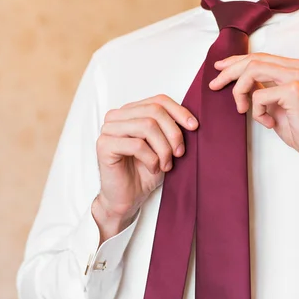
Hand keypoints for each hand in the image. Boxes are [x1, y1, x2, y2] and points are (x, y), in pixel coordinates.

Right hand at [92, 94, 197, 242]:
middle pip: (154, 111)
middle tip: (179, 153)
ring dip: (163, 148)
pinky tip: (153, 168)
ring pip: (147, 126)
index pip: (159, 100)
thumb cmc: (145, 171)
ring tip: (166, 164)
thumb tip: (192, 120)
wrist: (129, 198)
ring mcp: (108, 129)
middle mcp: (117, 116)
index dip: (179, 111)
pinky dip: (151, 158)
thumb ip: (171, 128)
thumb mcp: (164, 145)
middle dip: (173, 133)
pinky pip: (137, 145)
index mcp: (131, 111)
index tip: (194, 127)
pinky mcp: (104, 145)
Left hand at [209, 53, 298, 170]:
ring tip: (242, 109)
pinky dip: (256, 111)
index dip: (237, 61)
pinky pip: (259, 95)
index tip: (220, 69)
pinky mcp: (294, 90)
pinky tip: (268, 123)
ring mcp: (298, 76)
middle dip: (229, 72)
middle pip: (254, 60)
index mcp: (297, 67)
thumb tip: (238, 78)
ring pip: (253, 71)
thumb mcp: (276, 103)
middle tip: (215, 85)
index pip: (261, 57)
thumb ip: (262, 87)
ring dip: (240, 91)